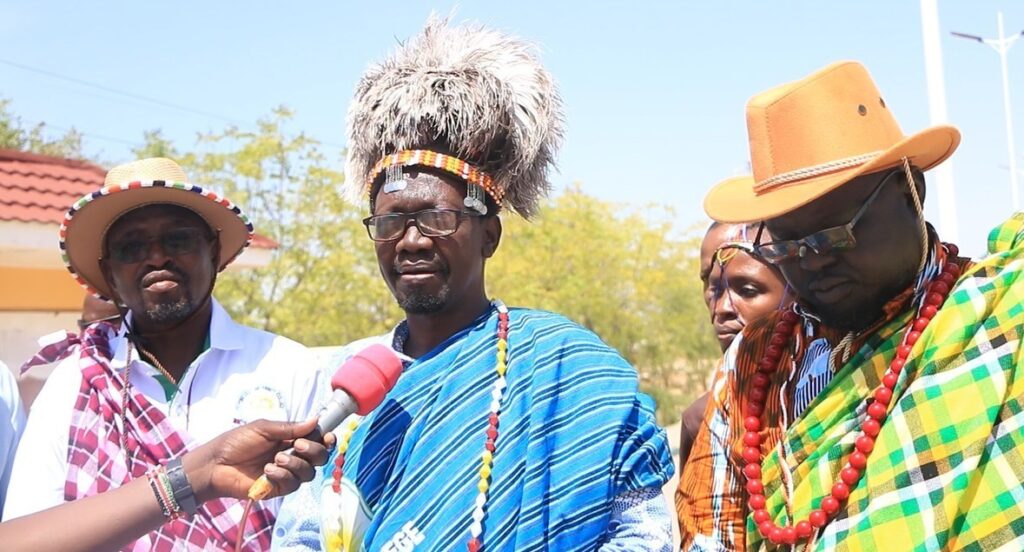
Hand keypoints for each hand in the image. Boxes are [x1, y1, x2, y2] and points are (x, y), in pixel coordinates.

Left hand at [182, 418, 334, 502]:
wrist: (215, 464)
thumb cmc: (236, 442)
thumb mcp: (263, 428)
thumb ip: (290, 427)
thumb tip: (316, 420)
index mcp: (290, 439)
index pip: (317, 439)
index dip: (327, 439)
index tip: (327, 436)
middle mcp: (293, 456)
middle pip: (320, 457)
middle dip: (313, 451)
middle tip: (296, 445)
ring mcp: (287, 473)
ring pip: (309, 472)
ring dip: (295, 464)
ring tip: (275, 459)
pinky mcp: (278, 489)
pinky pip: (293, 484)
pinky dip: (283, 475)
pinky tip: (268, 471)